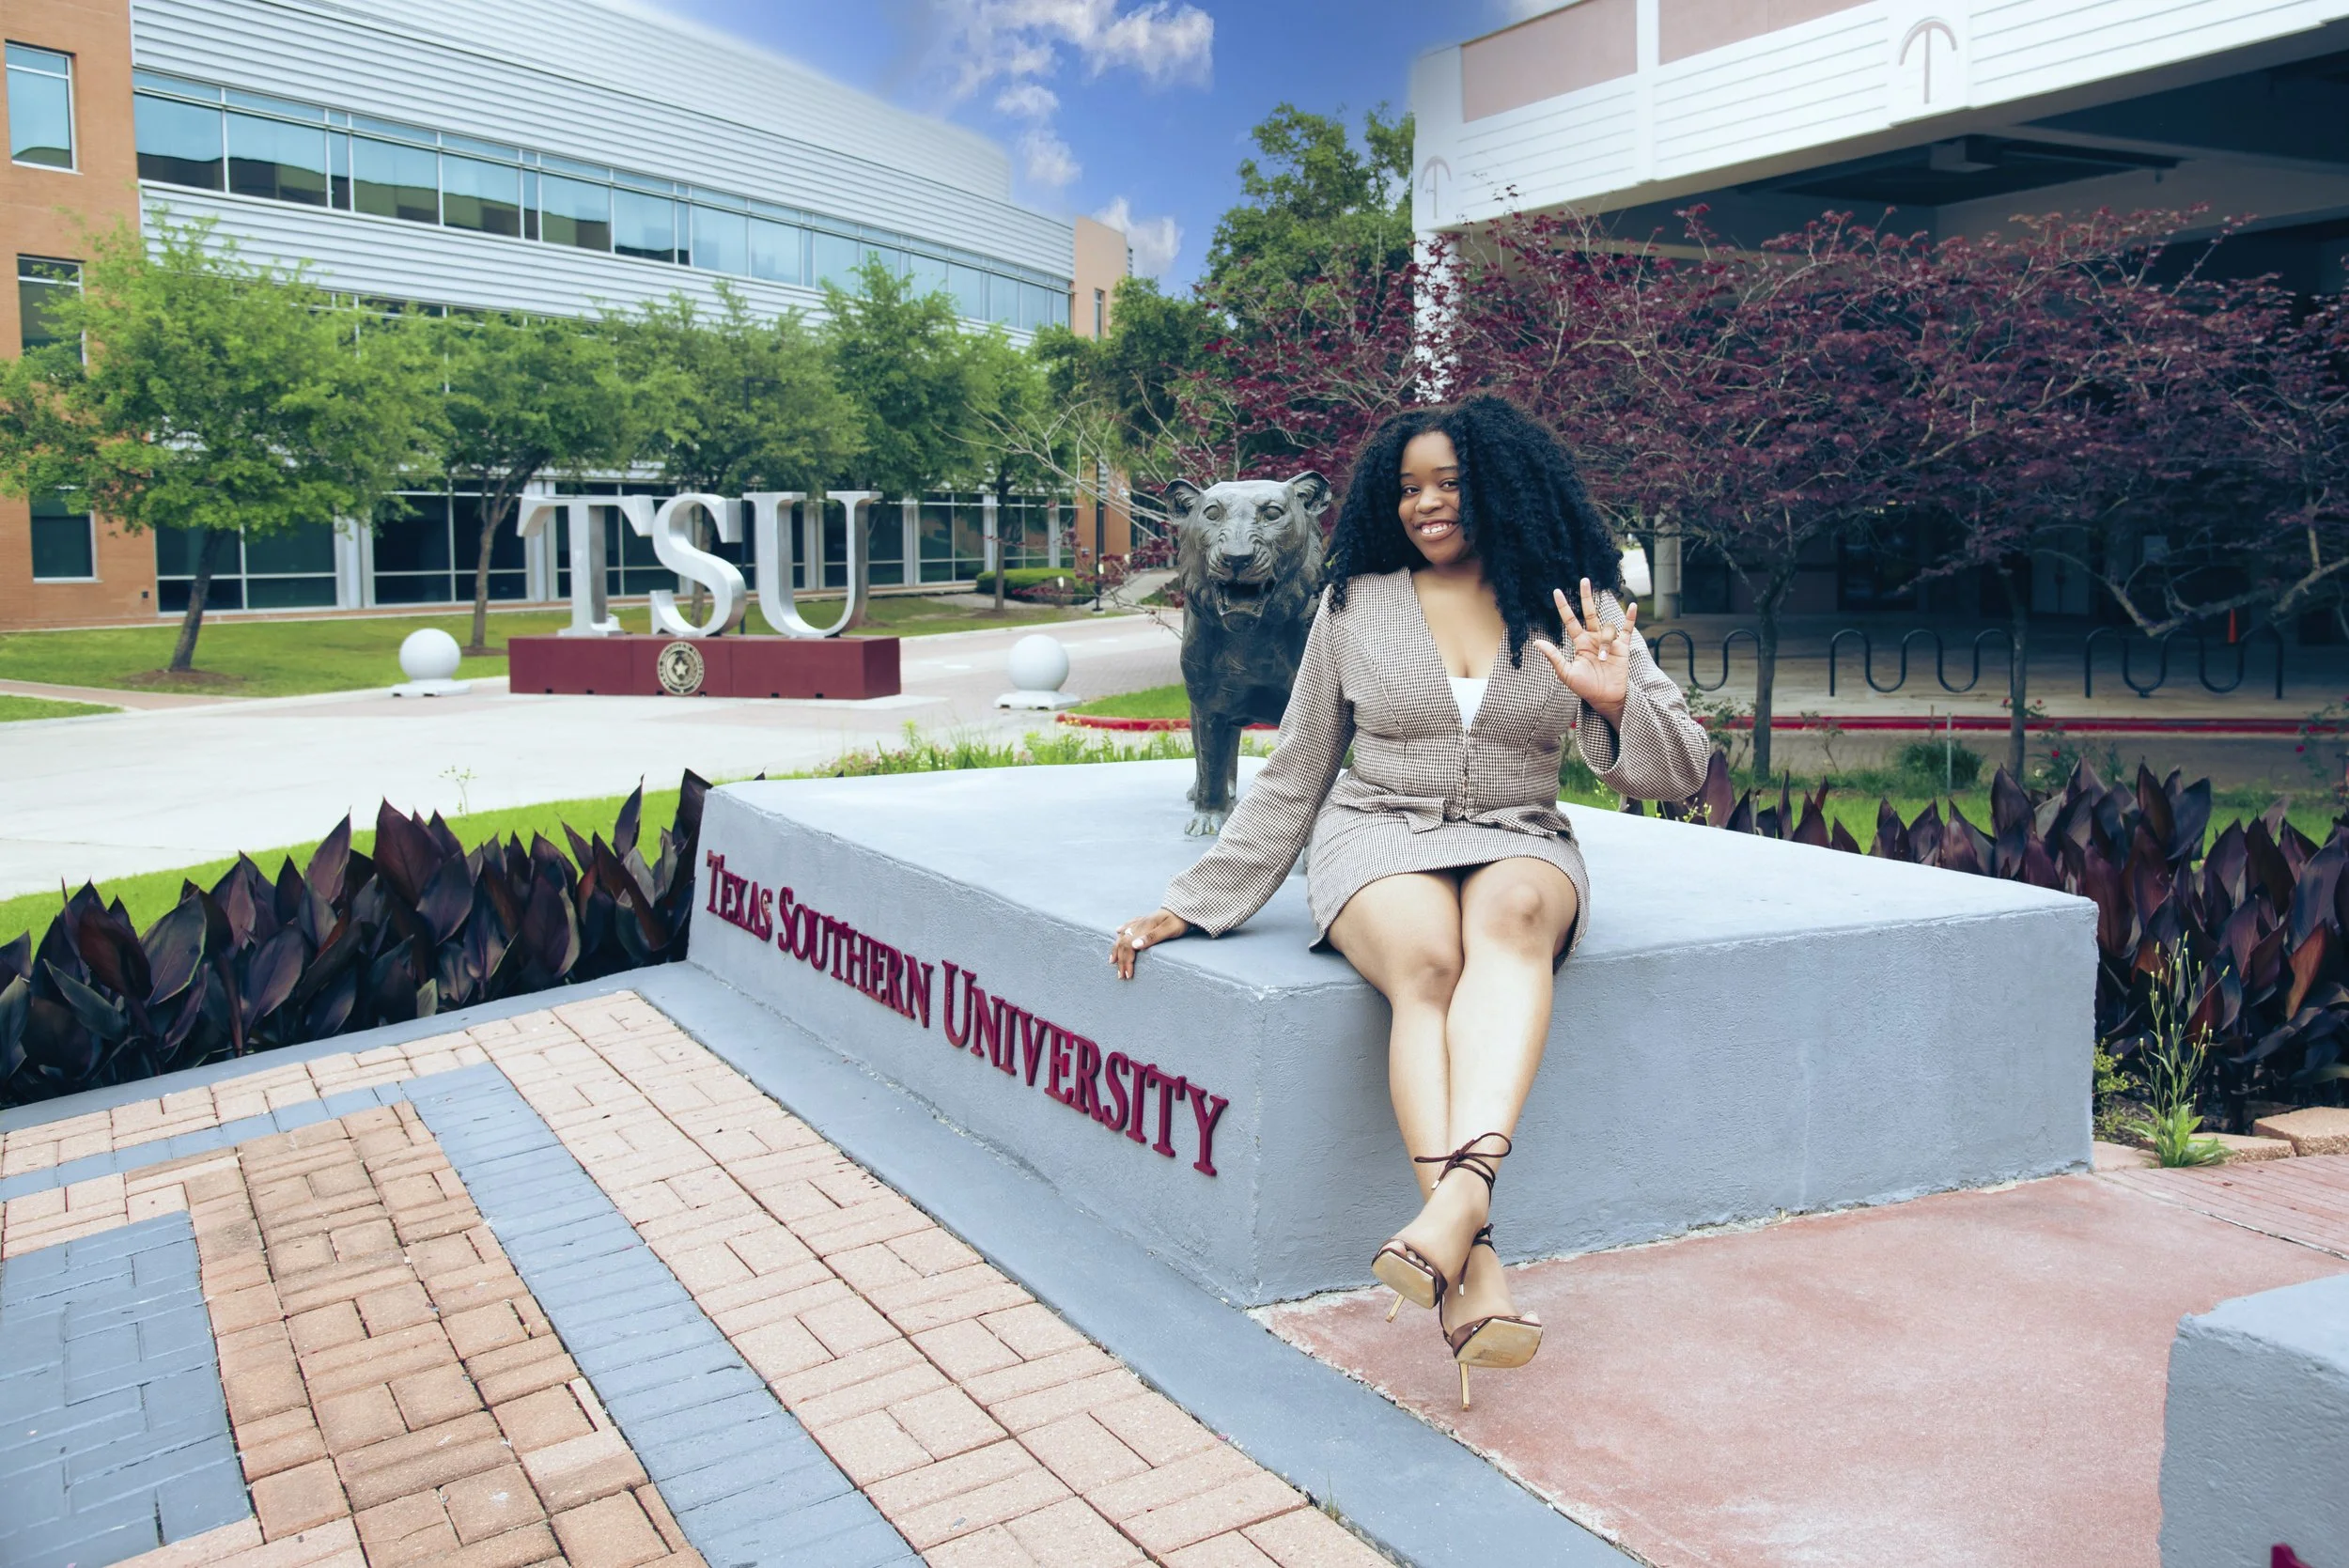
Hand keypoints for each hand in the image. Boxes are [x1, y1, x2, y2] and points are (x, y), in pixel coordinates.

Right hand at [1111, 910, 1189, 978]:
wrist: (1184, 907)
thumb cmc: (1178, 920)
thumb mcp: (1168, 930)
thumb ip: (1152, 937)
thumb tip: (1134, 946)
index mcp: (1143, 927)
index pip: (1128, 946)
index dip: (1126, 961)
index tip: (1127, 974)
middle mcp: (1139, 924)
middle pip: (1123, 943)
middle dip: (1120, 960)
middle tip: (1121, 975)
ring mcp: (1141, 921)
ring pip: (1123, 935)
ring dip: (1117, 949)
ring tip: (1113, 960)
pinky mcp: (1145, 919)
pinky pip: (1129, 925)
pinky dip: (1122, 930)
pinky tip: (1117, 931)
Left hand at [1531, 578, 1633, 726]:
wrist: (1606, 698)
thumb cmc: (1585, 688)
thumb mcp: (1566, 673)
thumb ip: (1554, 657)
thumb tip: (1536, 642)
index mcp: (1580, 643)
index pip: (1570, 621)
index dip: (1564, 607)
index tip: (1556, 592)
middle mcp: (1594, 638)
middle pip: (1589, 612)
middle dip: (1586, 597)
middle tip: (1584, 580)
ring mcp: (1609, 641)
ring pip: (1607, 627)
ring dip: (1606, 641)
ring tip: (1605, 659)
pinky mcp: (1622, 646)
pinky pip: (1626, 629)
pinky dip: (1630, 618)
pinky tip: (1631, 606)